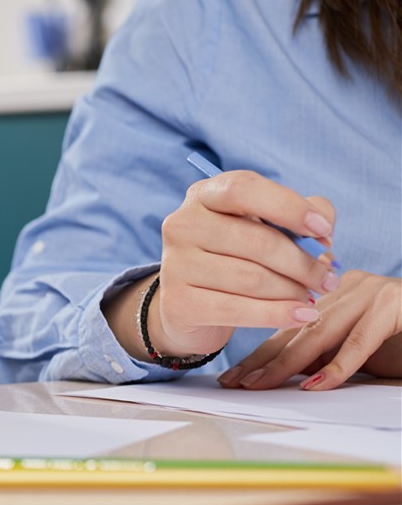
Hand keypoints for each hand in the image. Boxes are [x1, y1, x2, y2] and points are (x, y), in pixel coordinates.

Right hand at [153, 170, 337, 356]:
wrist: (192, 305)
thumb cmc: (237, 258)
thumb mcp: (265, 228)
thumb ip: (299, 219)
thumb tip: (323, 233)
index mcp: (204, 195)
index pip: (244, 189)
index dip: (289, 207)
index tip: (325, 230)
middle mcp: (183, 224)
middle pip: (256, 240)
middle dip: (303, 263)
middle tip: (329, 280)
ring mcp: (175, 264)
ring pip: (251, 279)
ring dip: (293, 292)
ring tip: (312, 298)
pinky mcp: (178, 303)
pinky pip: (236, 310)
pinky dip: (277, 315)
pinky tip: (303, 316)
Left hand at [218, 270, 401, 389]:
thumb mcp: (359, 349)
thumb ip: (324, 353)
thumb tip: (279, 375)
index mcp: (335, 292)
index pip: (286, 323)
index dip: (257, 352)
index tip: (231, 377)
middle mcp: (348, 286)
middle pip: (295, 327)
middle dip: (262, 359)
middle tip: (235, 384)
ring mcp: (373, 291)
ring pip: (321, 332)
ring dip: (287, 364)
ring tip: (261, 386)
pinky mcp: (396, 304)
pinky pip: (361, 340)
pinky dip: (338, 366)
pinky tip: (316, 386)